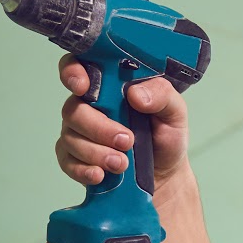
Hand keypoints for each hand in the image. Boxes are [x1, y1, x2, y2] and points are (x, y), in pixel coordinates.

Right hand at [54, 55, 190, 192]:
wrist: (165, 175)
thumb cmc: (165, 137)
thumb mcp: (175, 112)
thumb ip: (161, 95)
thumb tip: (135, 93)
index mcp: (108, 86)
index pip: (78, 68)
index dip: (72, 73)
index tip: (82, 86)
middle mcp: (89, 107)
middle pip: (73, 109)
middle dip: (98, 128)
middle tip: (126, 140)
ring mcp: (79, 133)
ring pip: (70, 137)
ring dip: (96, 152)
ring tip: (123, 163)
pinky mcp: (75, 159)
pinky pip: (67, 162)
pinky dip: (83, 170)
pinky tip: (100, 174)